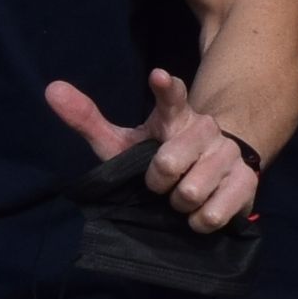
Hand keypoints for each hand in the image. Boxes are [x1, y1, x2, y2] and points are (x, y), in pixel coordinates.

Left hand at [49, 62, 260, 230]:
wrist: (216, 173)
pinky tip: (199, 212)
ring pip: (191, 193)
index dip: (165, 88)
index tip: (158, 76)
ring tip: (183, 196)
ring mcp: (229, 155)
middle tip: (161, 182)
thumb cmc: (159, 156)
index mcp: (174, 116)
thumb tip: (50, 89)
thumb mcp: (122, 141)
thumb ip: (88, 119)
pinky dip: (198, 222)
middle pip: (168, 163)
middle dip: (158, 182)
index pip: (171, 97)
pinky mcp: (247, 182)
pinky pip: (212, 214)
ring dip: (179, 205)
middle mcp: (206, 130)